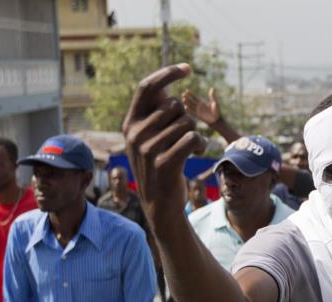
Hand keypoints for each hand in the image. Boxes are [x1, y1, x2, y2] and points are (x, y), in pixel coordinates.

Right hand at [124, 64, 206, 223]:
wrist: (159, 203)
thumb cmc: (160, 164)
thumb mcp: (150, 138)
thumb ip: (156, 114)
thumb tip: (166, 85)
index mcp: (130, 123)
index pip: (147, 87)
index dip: (168, 73)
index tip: (188, 68)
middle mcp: (135, 133)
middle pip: (174, 105)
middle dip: (187, 117)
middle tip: (185, 136)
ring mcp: (147, 149)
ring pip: (187, 122)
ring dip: (195, 134)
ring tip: (189, 148)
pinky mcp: (164, 163)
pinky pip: (192, 138)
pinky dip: (201, 145)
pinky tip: (197, 153)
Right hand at [182, 88, 219, 125]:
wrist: (216, 120)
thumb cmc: (216, 111)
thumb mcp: (214, 102)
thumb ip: (212, 96)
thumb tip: (212, 88)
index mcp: (202, 102)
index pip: (195, 97)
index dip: (190, 94)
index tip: (186, 90)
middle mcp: (199, 106)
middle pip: (191, 101)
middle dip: (187, 97)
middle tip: (183, 94)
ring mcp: (198, 111)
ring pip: (191, 106)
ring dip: (187, 103)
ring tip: (183, 99)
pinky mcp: (198, 116)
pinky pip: (192, 112)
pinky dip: (189, 110)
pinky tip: (186, 107)